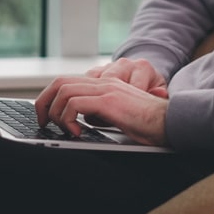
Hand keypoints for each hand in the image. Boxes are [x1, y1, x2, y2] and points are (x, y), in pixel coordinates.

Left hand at [35, 61, 169, 144]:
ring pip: (64, 91)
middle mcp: (104, 82)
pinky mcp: (109, 100)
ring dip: (56, 113)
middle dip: (44, 103)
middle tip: (43, 123)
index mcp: (105, 84)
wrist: (170, 122)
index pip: (67, 81)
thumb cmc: (148, 124)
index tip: (46, 117)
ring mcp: (107, 89)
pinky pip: (74, 104)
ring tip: (66, 130)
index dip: (50, 98)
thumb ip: (98, 112)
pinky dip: (68, 119)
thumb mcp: (117, 115)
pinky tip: (79, 132)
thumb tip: (78, 122)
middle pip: (60, 82)